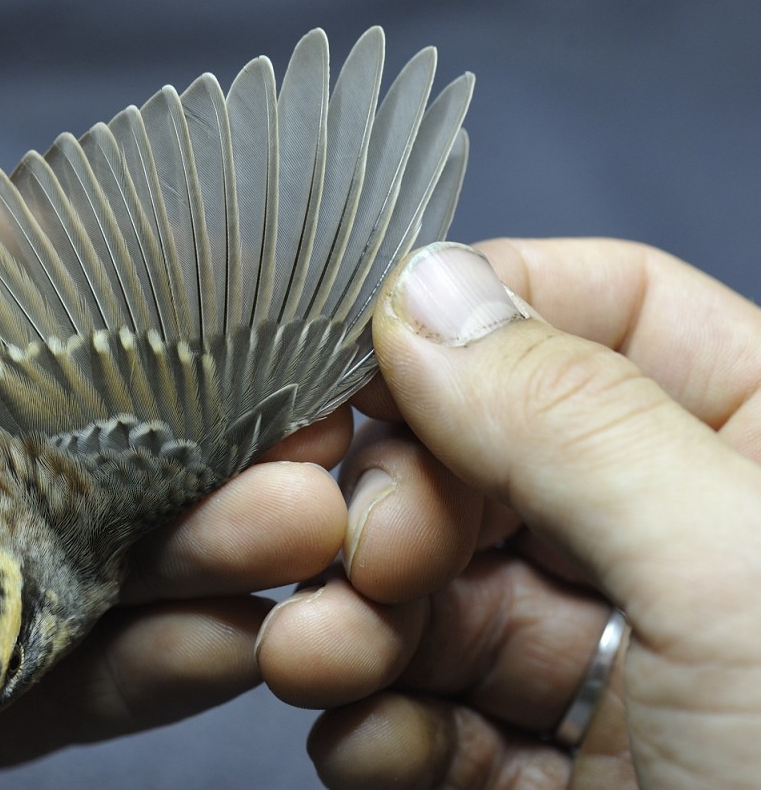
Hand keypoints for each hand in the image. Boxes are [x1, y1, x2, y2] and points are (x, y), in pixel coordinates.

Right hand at [256, 238, 760, 787]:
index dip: (478, 320)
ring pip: (443, 591)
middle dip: (398, 501)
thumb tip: (424, 291)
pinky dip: (378, 722)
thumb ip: (572, 419)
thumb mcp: (734, 579)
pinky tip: (361, 739)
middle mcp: (687, 546)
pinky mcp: (557, 773)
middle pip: (491, 457)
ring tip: (313, 656)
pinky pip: (436, 713)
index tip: (363, 362)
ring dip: (358, 618)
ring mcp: (618, 666)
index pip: (607, 313)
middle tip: (345, 549)